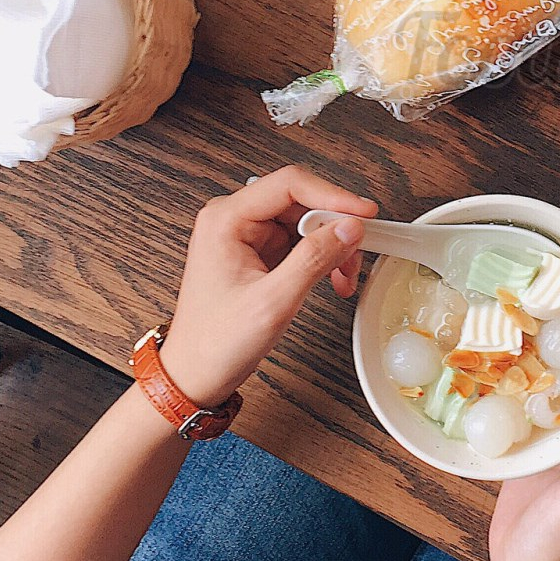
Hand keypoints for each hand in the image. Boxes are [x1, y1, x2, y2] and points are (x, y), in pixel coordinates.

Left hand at [160, 166, 376, 408]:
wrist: (196, 375)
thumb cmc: (216, 342)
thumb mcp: (274, 301)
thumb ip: (314, 259)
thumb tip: (349, 228)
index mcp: (225, 219)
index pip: (289, 184)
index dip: (332, 195)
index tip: (363, 213)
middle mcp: (233, 220)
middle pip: (300, 201)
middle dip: (334, 226)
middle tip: (358, 249)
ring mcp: (245, 236)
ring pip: (304, 222)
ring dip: (331, 246)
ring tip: (344, 275)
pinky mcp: (256, 253)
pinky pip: (299, 242)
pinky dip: (321, 258)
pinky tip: (332, 278)